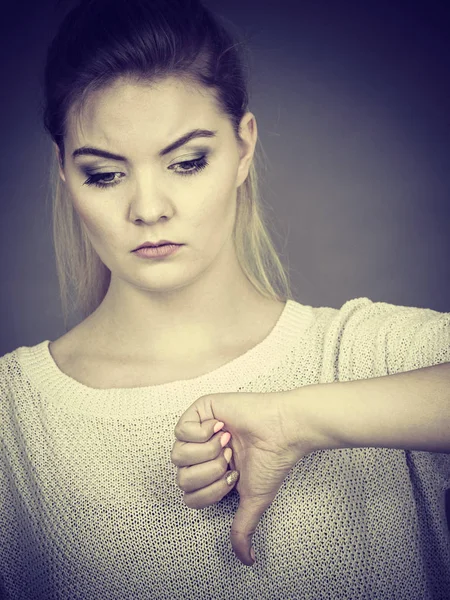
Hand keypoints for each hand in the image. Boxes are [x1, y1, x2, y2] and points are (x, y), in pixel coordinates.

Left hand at [171, 390, 316, 565]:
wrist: (281, 430)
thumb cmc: (271, 460)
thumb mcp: (254, 499)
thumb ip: (243, 528)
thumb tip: (246, 560)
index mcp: (211, 473)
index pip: (189, 495)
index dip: (211, 491)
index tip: (234, 477)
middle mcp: (201, 453)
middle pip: (181, 477)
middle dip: (211, 472)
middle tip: (231, 458)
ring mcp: (198, 431)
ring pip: (178, 455)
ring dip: (208, 452)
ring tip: (228, 442)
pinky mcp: (199, 410)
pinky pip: (181, 430)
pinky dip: (204, 433)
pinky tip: (222, 426)